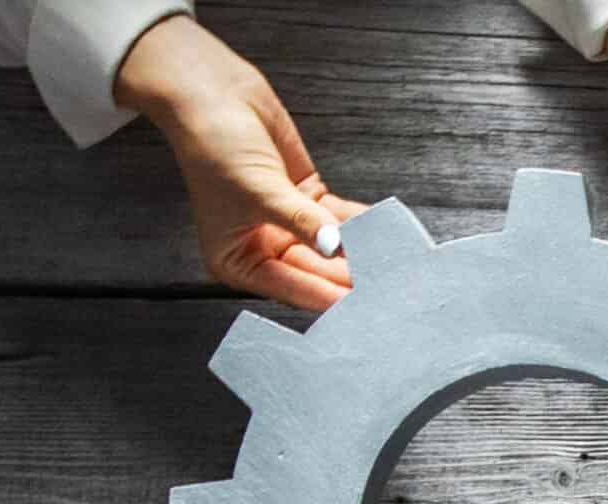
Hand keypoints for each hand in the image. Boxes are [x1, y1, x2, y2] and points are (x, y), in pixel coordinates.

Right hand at [113, 16, 364, 310]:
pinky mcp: (306, 200)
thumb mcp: (260, 191)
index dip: (327, 297)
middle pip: (317, 272)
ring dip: (362, 252)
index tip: (363, 306)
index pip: (292, 288)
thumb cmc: (213, 145)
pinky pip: (340, 219)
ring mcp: (288, 225)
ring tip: (395, 263)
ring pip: (332, 247)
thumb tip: (335, 245)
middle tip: (390, 288)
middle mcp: (263, 248)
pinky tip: (386, 233)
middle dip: (351, 278)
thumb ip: (302, 221)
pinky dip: (362, 224)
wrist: (212, 94)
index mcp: (236, 262)